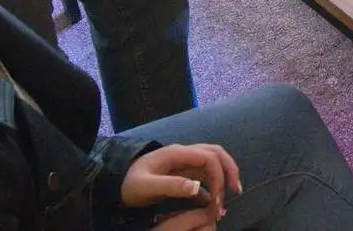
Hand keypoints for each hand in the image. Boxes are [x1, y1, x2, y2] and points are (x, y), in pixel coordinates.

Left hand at [121, 143, 240, 228]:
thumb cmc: (130, 184)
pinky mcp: (182, 170)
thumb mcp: (147, 187)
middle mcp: (184, 153)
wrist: (116, 181)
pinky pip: (205, 171)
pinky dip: (214, 182)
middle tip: (235, 191)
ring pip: (213, 160)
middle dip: (229, 170)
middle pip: (216, 153)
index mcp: (177, 153)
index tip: (216, 199)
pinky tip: (213, 199)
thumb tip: (197, 188)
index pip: (209, 157)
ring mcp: (184, 160)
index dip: (218, 176)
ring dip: (224, 175)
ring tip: (230, 195)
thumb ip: (171, 186)